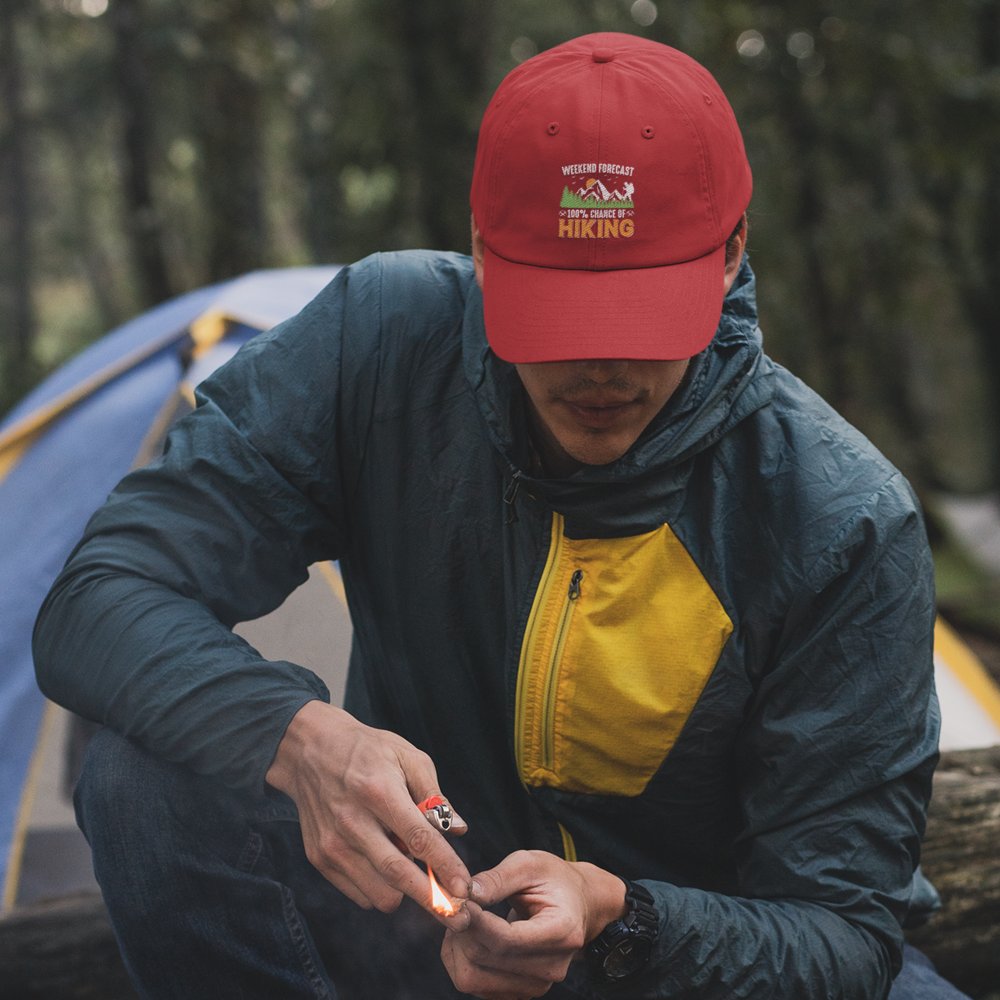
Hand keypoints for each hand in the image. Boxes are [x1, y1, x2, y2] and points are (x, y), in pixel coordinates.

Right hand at [265, 700, 470, 924]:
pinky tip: (384, 860)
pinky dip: (381, 888)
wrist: (310, 751)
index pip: (418, 838)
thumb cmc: (368, 751)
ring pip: (380, 893)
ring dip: (405, 891)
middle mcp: (352, 821)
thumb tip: (458, 829)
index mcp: (378, 791)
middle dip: (432, 900)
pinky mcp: (319, 858)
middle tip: (459, 915)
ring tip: (412, 865)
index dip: (445, 866)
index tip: (466, 887)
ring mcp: (332, 844)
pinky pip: (360, 894)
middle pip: (397, 874)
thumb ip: (434, 796)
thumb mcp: (408, 756)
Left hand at [441, 849, 625, 998]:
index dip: (475, 922)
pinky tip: (468, 935)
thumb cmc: (554, 880)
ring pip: (473, 979)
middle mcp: (552, 966)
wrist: (578, 905)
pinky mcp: (520, 991)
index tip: (456, 901)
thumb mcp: (530, 864)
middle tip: (455, 903)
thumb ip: (498, 878)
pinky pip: (475, 985)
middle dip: (462, 930)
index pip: (507, 939)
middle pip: (486, 959)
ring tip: (462, 919)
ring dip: (456, 948)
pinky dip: (461, 960)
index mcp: (562, 931)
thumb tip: (466, 893)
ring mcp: (536, 984)